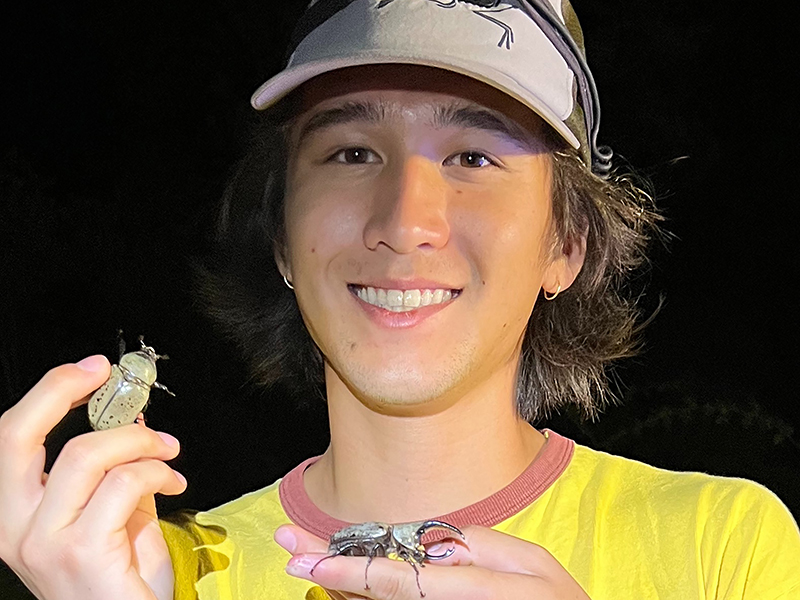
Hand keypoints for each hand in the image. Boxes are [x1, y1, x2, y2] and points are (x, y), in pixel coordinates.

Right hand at [0, 356, 186, 599]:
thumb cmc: (120, 582)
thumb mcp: (113, 516)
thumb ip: (115, 470)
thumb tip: (129, 418)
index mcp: (14, 516)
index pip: (10, 438)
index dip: (49, 392)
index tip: (91, 370)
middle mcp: (15, 529)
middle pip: (18, 435)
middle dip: (64, 390)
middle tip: (112, 380)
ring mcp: (44, 542)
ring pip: (85, 453)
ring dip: (140, 440)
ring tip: (168, 451)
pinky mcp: (81, 552)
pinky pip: (125, 482)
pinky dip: (158, 471)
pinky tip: (175, 481)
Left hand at [275, 523, 590, 599]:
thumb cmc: (556, 598)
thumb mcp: (530, 564)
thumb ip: (477, 548)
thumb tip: (425, 545)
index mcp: (472, 591)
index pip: (403, 579)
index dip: (356, 568)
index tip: (315, 559)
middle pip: (383, 595)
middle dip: (335, 572)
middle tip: (291, 553)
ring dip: (346, 586)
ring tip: (309, 560)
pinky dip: (374, 592)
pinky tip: (346, 581)